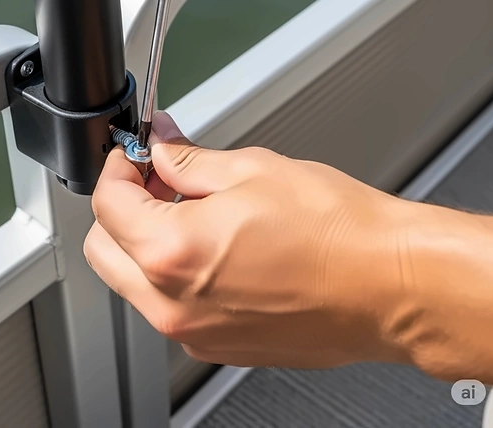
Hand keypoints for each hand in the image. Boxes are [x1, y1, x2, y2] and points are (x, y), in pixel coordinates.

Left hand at [85, 112, 412, 368]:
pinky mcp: (218, 346)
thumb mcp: (250, 170)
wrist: (388, 285)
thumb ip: (187, 160)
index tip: (134, 155)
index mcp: (173, 253)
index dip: (117, 167)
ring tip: (188, 209)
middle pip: (104, 250)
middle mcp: (174, 303)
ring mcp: (194, 333)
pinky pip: (169, 306)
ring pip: (133, 282)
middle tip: (154, 179)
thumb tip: (160, 146)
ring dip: (143, 242)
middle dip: (120, 208)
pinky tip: (211, 244)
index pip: (107, 205)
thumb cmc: (335, 231)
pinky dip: (172, 273)